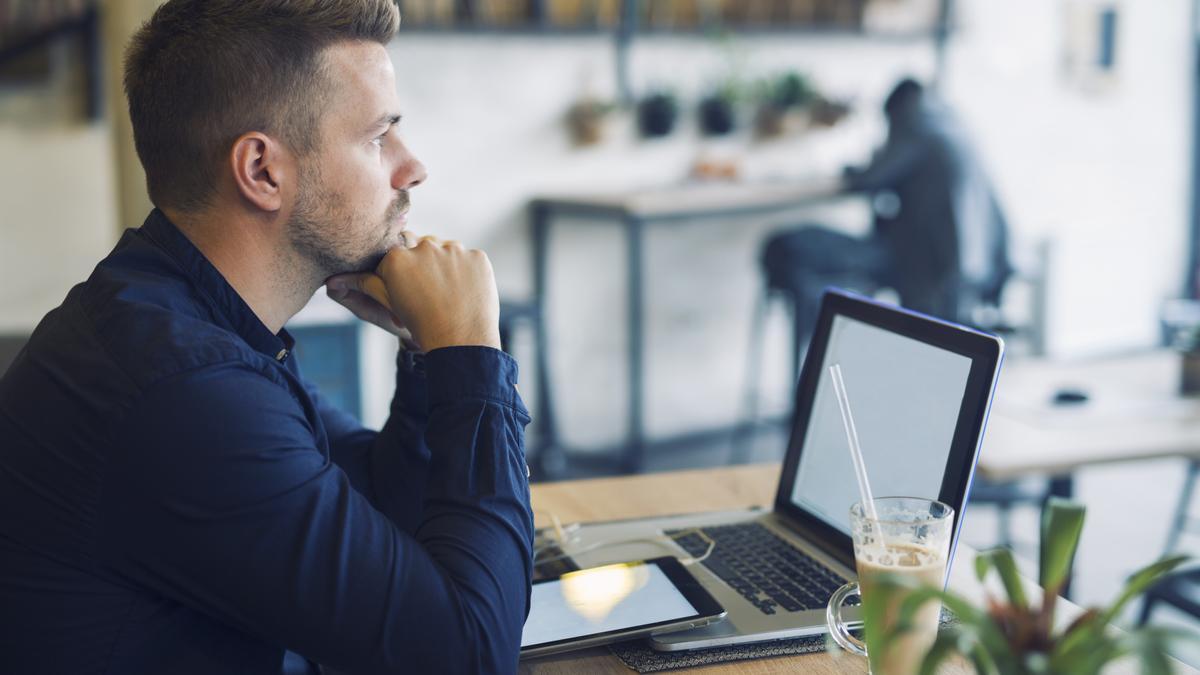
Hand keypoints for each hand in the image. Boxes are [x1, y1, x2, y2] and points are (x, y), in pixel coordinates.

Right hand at [334, 235, 500, 351]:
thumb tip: (332, 281)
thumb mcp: (388, 302)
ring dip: (444, 264)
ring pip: (446, 249)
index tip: (407, 286)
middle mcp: (425, 246)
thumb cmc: (418, 323)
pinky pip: (469, 258)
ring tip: (446, 292)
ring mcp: (455, 250)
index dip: (400, 268)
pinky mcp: (478, 257)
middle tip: (427, 290)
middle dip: (422, 263)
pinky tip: (463, 290)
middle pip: (420, 246)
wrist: (459, 341)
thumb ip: (364, 285)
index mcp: (397, 256)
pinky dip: (467, 271)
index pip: (395, 250)